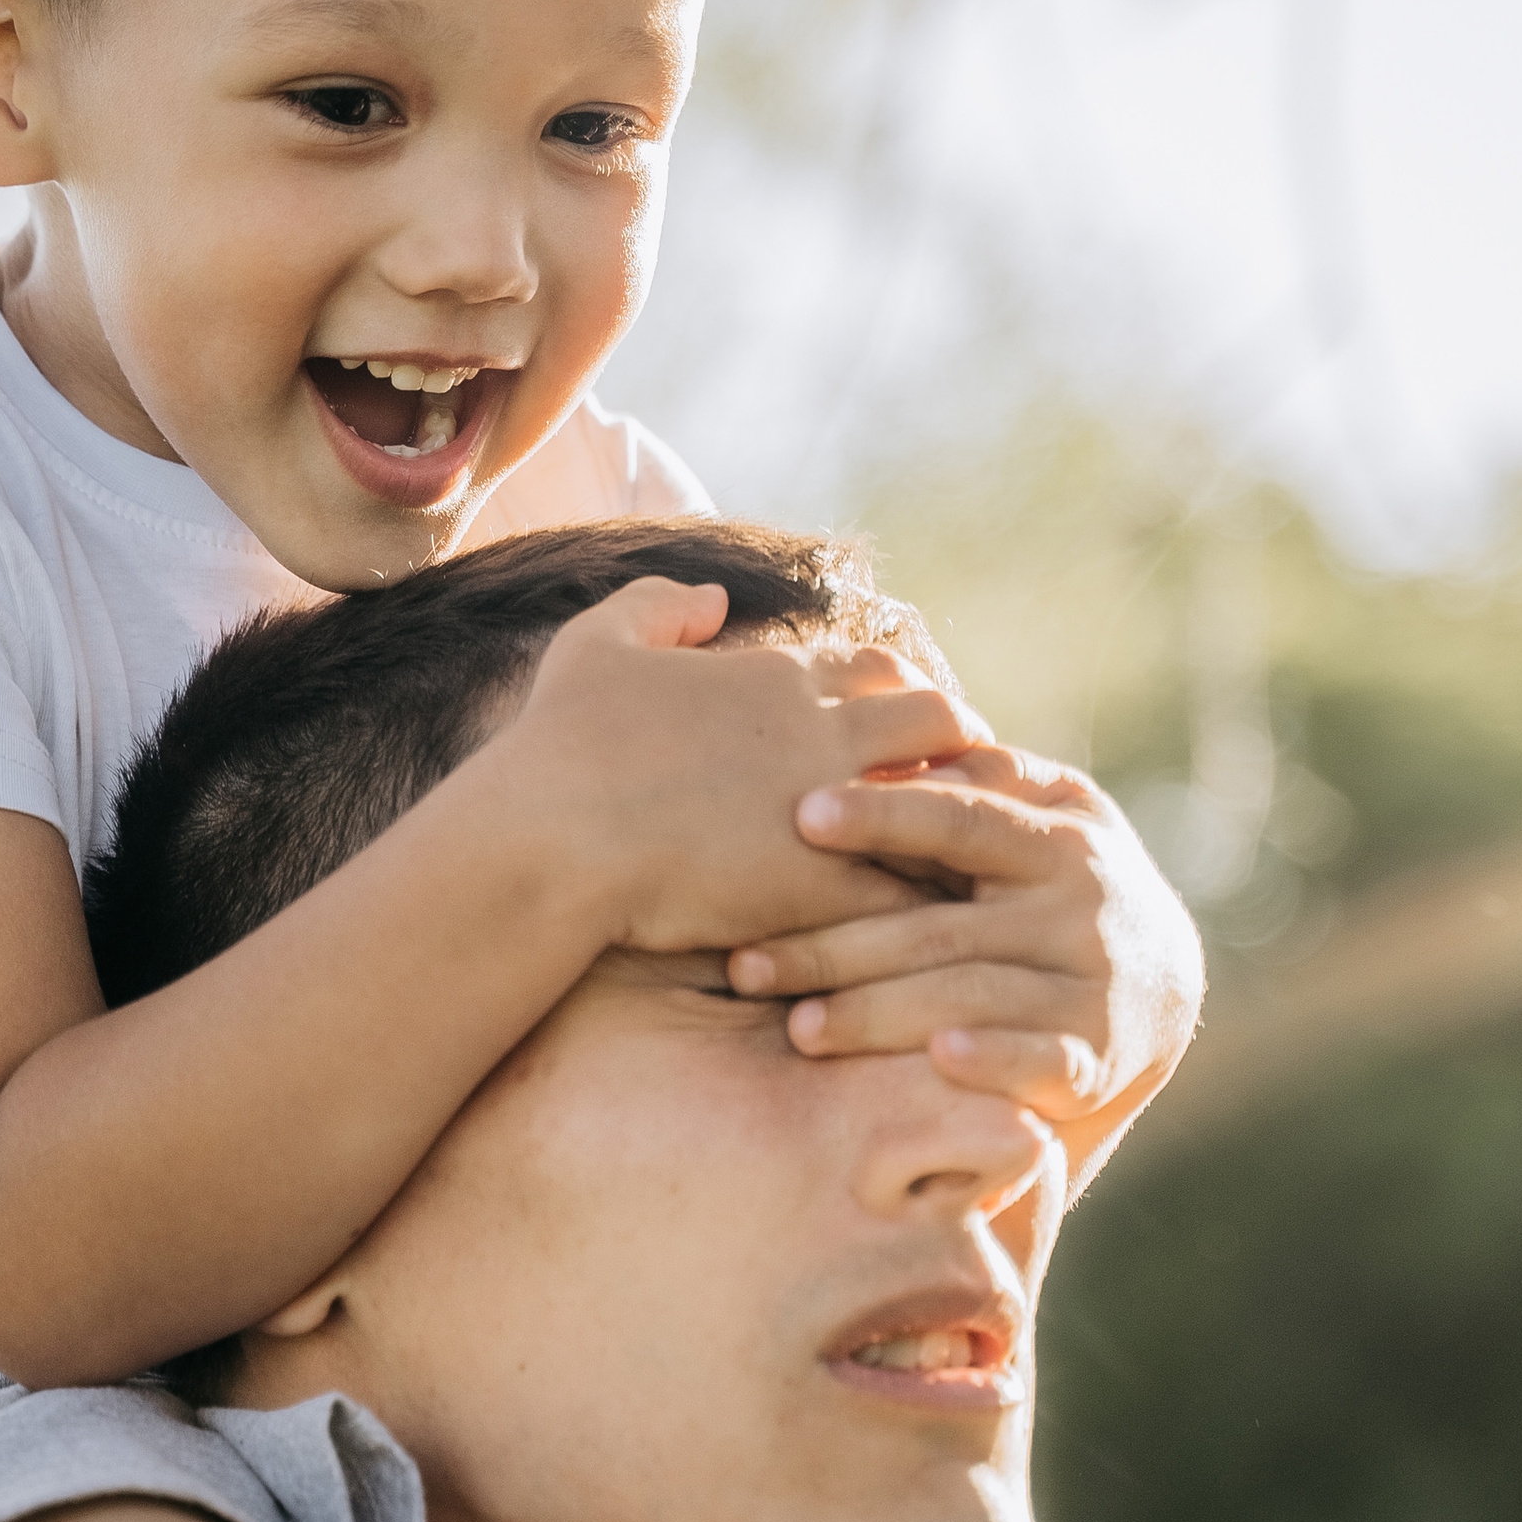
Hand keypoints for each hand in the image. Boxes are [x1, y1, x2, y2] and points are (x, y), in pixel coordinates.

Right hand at [496, 580, 975, 956]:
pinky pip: (912, 888)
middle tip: (971, 781)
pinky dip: (931, 902)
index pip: (881, 670)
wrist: (548, 838)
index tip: (919, 726)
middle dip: (962, 747)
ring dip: (963, 824)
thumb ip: (657, 606)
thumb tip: (712, 596)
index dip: (906, 696)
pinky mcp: (825, 885)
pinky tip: (932, 925)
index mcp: (778, 676)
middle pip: (939, 721)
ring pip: (945, 802)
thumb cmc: (558, 744)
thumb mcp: (596, 644)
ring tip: (973, 854)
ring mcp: (832, 806)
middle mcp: (820, 730)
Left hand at [723, 737, 1203, 1177]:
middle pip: (941, 926)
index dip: (884, 813)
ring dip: (880, 1014)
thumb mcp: (1040, 825)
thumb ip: (977, 788)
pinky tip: (939, 1057)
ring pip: (971, 996)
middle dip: (836, 946)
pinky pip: (1040, 1060)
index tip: (802, 814)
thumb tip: (883, 737)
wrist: (1163, 991)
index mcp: (1057, 836)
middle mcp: (1080, 906)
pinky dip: (993, 1057)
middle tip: (745, 963)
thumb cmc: (1059, 886)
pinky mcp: (1096, 1060)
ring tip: (798, 1029)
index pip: (961, 819)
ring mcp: (1092, 986)